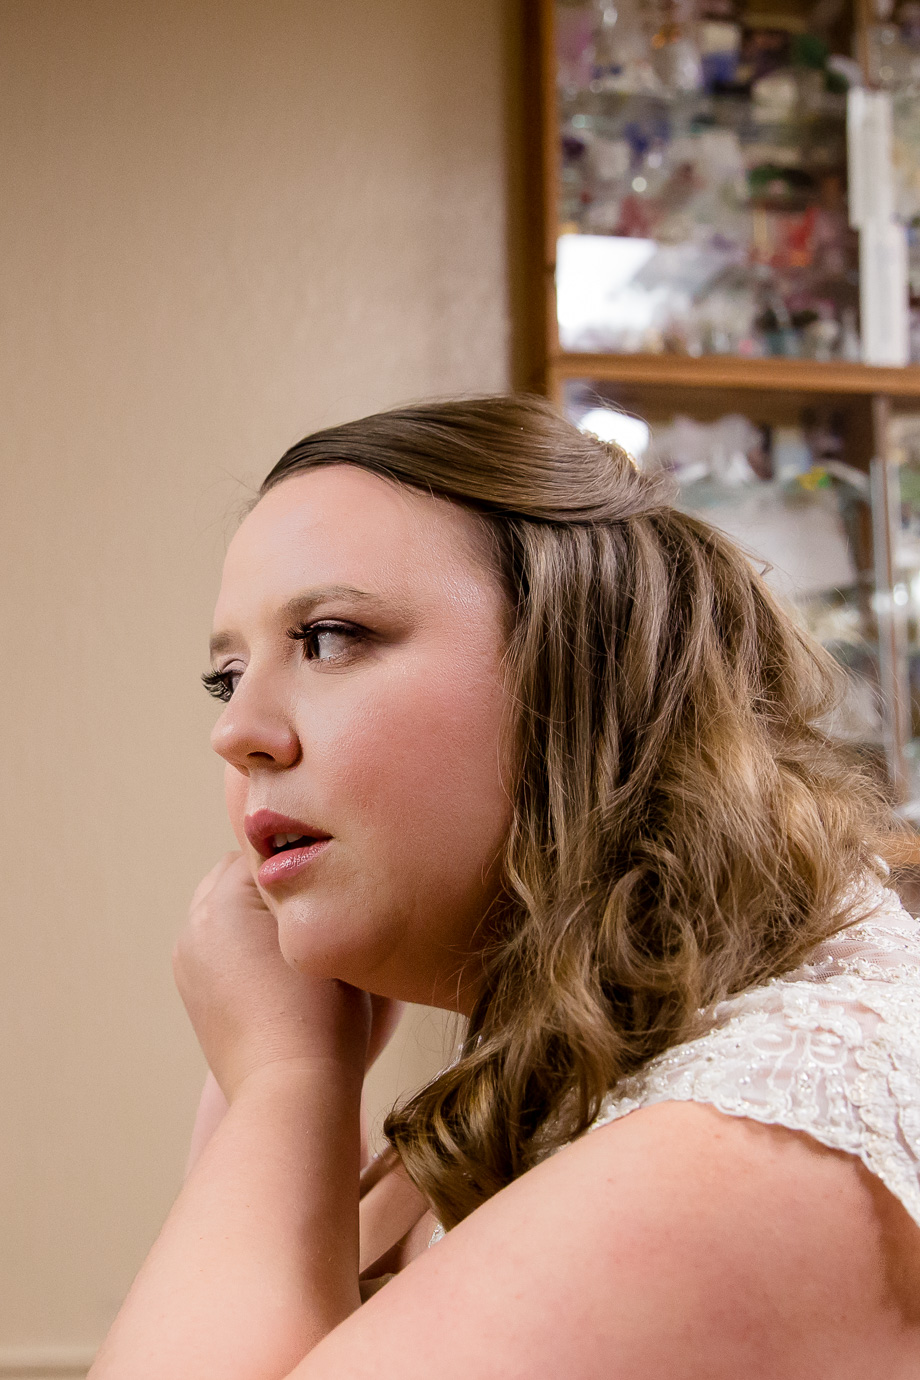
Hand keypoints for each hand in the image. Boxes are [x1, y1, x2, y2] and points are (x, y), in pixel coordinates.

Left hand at [174, 852, 377, 1099]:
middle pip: (238, 874)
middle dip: (272, 883)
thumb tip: (309, 863)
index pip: (265, 850)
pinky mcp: (191, 987)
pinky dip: (242, 942)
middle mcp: (196, 923)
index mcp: (223, 901)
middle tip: (315, 903)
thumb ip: (314, 886)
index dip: (302, 861)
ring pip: (225, 907)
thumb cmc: (324, 1014)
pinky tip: (277, 965)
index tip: (330, 878)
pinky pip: (218, 941)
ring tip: (297, 937)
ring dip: (254, 911)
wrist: (291, 1090)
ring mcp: (187, 957)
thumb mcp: (327, 933)